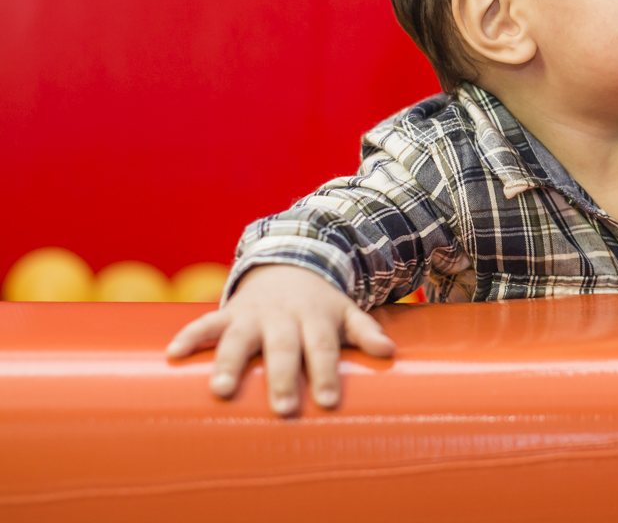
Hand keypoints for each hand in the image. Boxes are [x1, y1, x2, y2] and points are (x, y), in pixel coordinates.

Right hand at [165, 264, 395, 414]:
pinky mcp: (228, 314)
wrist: (289, 262)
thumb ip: (365, 332)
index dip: (326, 373)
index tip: (328, 402)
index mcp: (315, 319)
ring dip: (230, 362)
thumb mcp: (346, 312)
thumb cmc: (320, 304)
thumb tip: (390, 352)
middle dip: (281, 377)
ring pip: (239, 338)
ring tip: (221, 389)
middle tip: (282, 408)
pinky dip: (189, 337)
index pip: (323, 348)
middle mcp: (283, 317)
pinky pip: (204, 323)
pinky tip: (172, 354)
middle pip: (283, 348)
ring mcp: (253, 315)